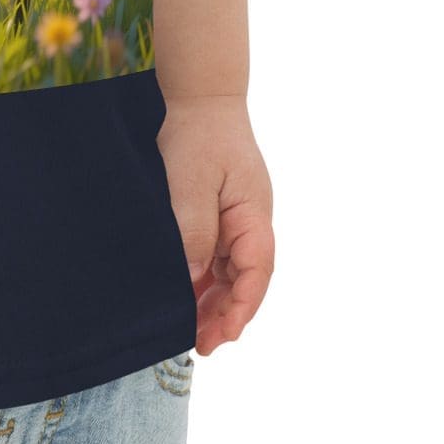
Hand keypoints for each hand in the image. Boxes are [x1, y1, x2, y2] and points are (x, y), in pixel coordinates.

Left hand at [158, 94, 273, 353]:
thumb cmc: (197, 134)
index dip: (242, 307)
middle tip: (201, 346)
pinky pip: (217, 255)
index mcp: (255, 214)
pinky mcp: (219, 214)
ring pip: (231, 271)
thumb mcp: (191, 182)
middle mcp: (251, 221)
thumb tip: (192, 280)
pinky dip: (204, 279)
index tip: (223, 335)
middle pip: (246, 278)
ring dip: (214, 301)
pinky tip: (186, 297)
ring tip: (191, 332)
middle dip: (226, 315)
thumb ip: (194, 231)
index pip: (257, 271)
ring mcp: (237, 218)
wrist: (198, 97)